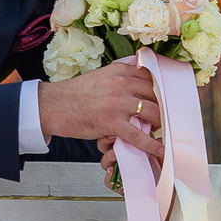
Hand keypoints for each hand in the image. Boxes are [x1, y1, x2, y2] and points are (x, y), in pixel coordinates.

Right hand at [38, 58, 160, 155]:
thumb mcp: (101, 76)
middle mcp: (122, 84)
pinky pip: (138, 135)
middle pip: (156, 95)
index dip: (162, 90)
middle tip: (166, 116)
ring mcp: (118, 103)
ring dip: (160, 123)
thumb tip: (138, 80)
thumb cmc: (75, 94)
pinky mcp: (112, 122)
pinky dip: (151, 144)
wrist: (54, 106)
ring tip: (161, 130)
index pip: (151, 78)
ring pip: (152, 113)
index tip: (167, 98)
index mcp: (120, 71)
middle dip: (164, 107)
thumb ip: (120, 77)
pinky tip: (159, 149)